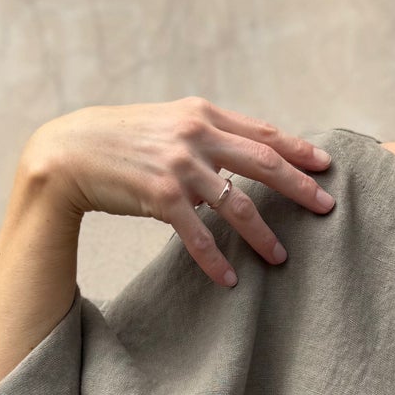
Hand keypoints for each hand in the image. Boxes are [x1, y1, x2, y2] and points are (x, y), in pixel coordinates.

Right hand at [22, 95, 336, 287]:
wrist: (67, 152)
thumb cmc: (120, 141)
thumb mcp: (167, 125)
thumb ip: (205, 138)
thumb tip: (240, 167)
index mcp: (202, 115)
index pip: (263, 133)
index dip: (298, 149)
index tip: (326, 165)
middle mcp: (196, 135)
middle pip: (264, 163)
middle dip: (300, 186)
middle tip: (326, 207)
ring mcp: (180, 166)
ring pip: (239, 204)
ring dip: (263, 234)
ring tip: (280, 257)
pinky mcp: (160, 196)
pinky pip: (199, 235)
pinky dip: (216, 259)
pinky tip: (230, 279)